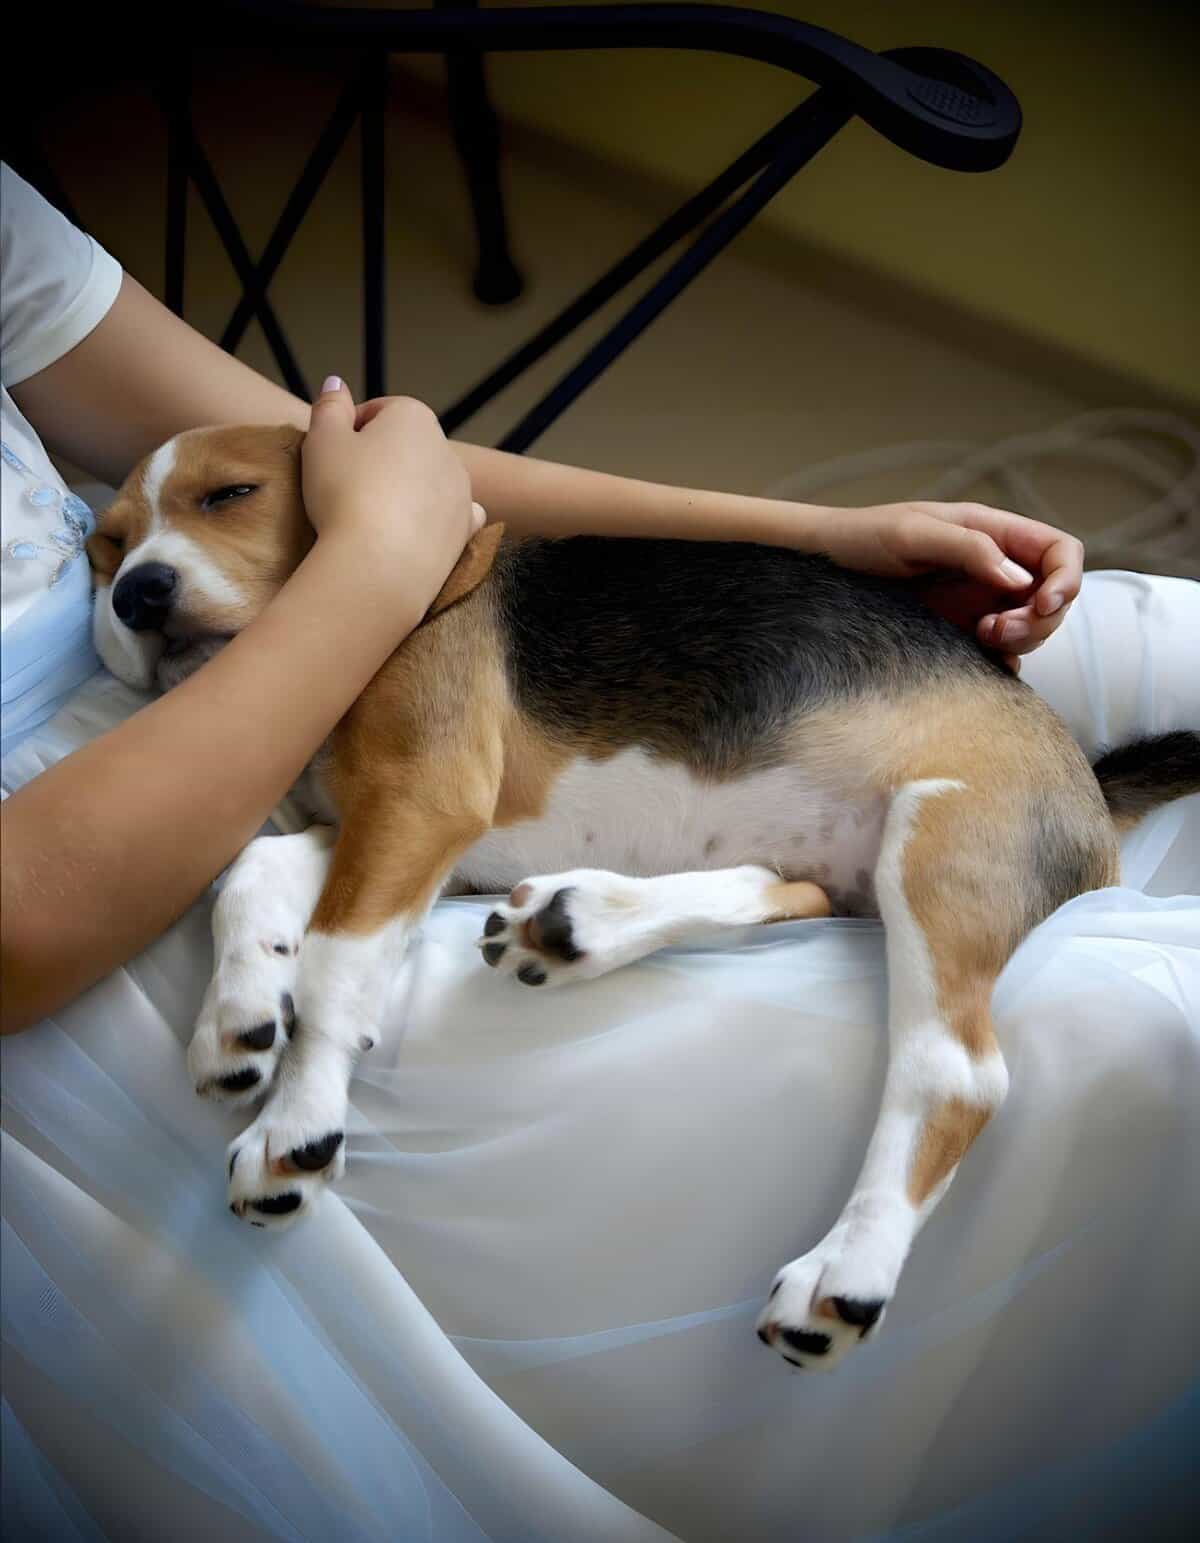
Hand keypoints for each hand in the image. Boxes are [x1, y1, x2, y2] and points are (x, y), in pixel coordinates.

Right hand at [302, 379, 484, 584]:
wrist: (377, 566)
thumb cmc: (343, 495)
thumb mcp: (322, 441)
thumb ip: (329, 407)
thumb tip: (337, 384)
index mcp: (414, 416)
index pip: (377, 412)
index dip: (348, 432)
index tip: (330, 459)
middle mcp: (446, 448)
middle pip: (405, 447)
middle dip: (379, 462)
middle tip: (346, 490)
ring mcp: (461, 490)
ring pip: (428, 480)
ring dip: (406, 490)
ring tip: (373, 516)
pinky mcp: (465, 529)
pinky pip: (452, 515)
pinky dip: (435, 519)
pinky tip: (414, 530)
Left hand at [812, 501, 1083, 670]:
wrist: (822, 566)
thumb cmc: (863, 539)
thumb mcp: (912, 535)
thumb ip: (967, 548)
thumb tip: (1018, 579)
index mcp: (993, 533)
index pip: (1059, 552)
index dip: (1067, 579)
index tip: (1043, 604)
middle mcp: (994, 568)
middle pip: (1053, 598)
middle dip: (1039, 619)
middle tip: (996, 631)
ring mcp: (980, 603)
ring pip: (1031, 629)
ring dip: (1020, 641)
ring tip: (979, 638)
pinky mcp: (960, 633)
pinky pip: (1001, 653)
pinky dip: (1001, 661)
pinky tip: (976, 659)